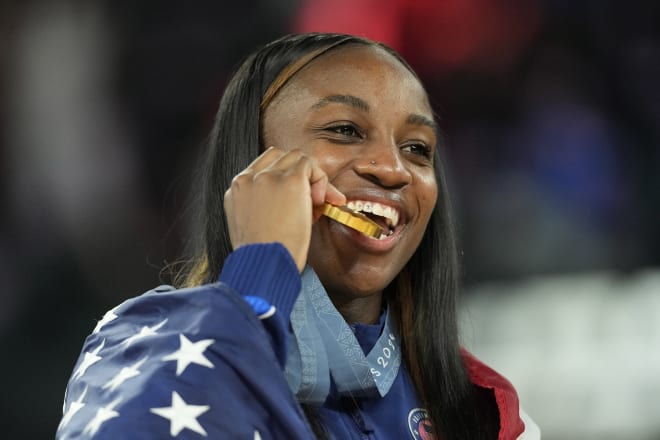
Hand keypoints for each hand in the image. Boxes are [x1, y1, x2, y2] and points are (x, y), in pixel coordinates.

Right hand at [224, 147, 345, 271]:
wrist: (264, 265)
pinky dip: (320, 179)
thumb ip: (264, 207)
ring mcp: (268, 177)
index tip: (297, 203)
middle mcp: (248, 178)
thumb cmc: (262, 257)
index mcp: (237, 189)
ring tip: (315, 205)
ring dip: (310, 177)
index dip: (283, 180)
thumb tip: (294, 202)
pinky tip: (320, 202)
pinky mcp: (290, 180)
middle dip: (299, 176)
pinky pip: (310, 165)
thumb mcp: (252, 227)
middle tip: (311, 204)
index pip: (263, 168)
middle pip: (280, 158)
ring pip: (296, 157)